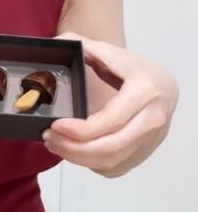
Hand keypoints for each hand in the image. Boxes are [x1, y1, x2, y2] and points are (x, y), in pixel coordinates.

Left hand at [42, 32, 178, 177]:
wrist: (163, 85)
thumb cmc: (133, 69)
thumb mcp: (110, 52)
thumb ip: (80, 43)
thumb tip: (55, 44)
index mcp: (143, 91)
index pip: (111, 119)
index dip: (81, 129)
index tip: (56, 125)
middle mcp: (152, 118)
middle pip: (110, 147)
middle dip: (73, 147)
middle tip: (49, 137)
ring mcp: (150, 140)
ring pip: (111, 161)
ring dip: (77, 157)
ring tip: (54, 143)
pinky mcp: (144, 153)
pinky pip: (114, 168)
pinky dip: (89, 163)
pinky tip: (72, 151)